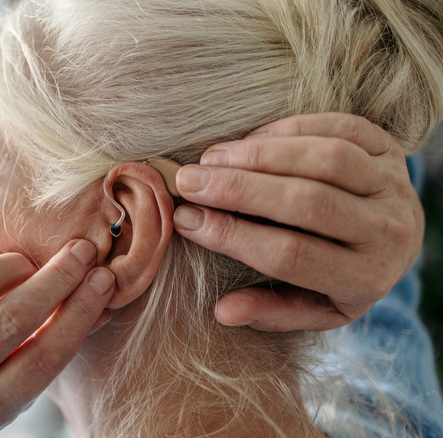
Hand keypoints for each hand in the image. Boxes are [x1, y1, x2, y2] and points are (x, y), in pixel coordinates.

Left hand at [0, 239, 113, 436]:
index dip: (80, 313)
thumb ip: (47, 353)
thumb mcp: (4, 397)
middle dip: (56, 279)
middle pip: (10, 320)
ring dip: (12, 264)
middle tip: (81, 253)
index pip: (43, 359)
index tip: (103, 281)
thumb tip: (99, 299)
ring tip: (28, 264)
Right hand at [173, 113, 422, 331]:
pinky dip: (292, 128)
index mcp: (364, 279)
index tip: (185, 220)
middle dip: (239, 189)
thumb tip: (224, 312)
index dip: (233, 236)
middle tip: (188, 181)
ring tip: (212, 156)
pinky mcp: (391, 149)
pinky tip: (250, 137)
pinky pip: (342, 128)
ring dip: (261, 154)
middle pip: (307, 203)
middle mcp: (387, 232)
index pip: (290, 255)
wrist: (401, 242)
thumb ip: (273, 313)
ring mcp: (394, 186)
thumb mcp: (316, 310)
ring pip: (326, 159)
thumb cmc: (343, 278)